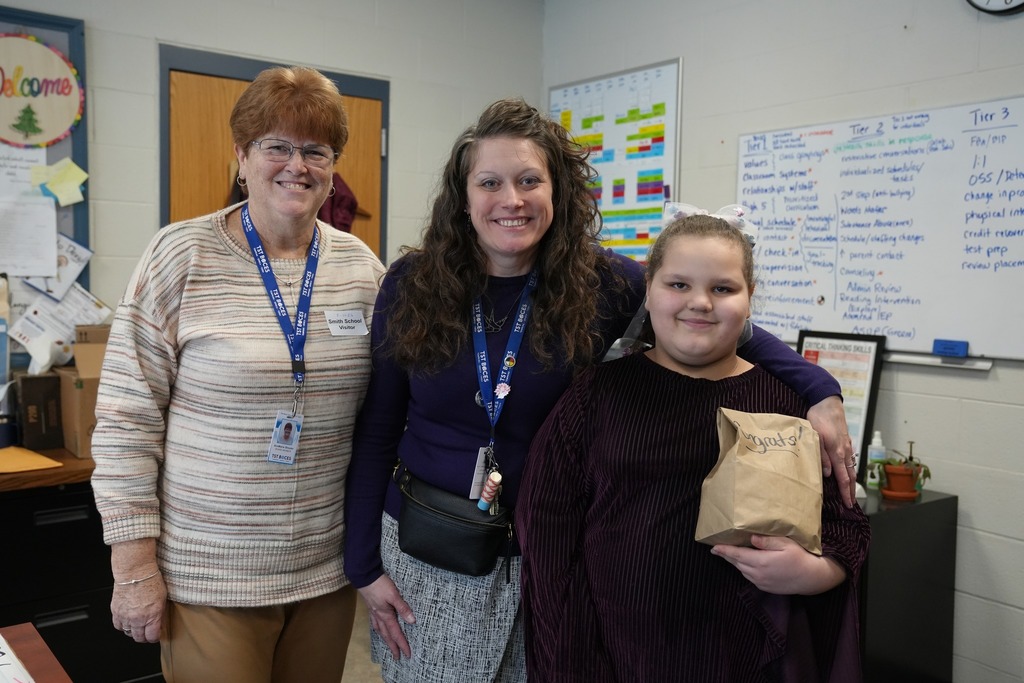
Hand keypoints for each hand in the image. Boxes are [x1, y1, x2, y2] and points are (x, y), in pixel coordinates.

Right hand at [110, 538, 164, 642]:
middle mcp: (138, 618)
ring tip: (137, 627)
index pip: (152, 637)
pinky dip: (122, 625)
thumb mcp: (163, 598)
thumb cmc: (151, 580)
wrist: (135, 572)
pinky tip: (127, 621)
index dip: (154, 637)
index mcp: (152, 615)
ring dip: (133, 632)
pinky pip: (118, 625)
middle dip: (144, 637)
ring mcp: (126, 616)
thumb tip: (159, 624)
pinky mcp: (116, 611)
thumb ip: (159, 614)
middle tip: (146, 633)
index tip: (155, 635)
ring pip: (128, 633)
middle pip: (139, 637)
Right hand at [358, 575, 415, 659]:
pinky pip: (375, 623)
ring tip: (389, 646)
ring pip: (380, 630)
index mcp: (386, 615)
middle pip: (387, 635)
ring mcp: (374, 612)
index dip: (402, 644)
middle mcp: (379, 616)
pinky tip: (379, 628)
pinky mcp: (371, 607)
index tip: (407, 654)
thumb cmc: (380, 585)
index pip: (396, 633)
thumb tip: (412, 621)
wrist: (365, 576)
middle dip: (393, 647)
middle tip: (398, 657)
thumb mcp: (394, 595)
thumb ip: (403, 608)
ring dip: (385, 639)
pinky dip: (378, 629)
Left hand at [711, 535, 845, 594]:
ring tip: (730, 553)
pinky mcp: (765, 587)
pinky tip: (745, 563)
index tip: (713, 547)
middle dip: (726, 555)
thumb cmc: (800, 556)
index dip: (724, 551)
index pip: (736, 555)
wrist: (812, 578)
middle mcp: (758, 574)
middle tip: (717, 548)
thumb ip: (766, 541)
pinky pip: (749, 577)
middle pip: (736, 563)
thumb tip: (750, 538)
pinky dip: (744, 569)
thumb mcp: (785, 543)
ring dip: (735, 562)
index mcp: (760, 562)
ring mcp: (761, 582)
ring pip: (742, 570)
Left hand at [806, 396, 855, 507]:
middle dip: (851, 491)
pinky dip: (849, 470)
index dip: (845, 492)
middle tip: (851, 504)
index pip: (843, 477)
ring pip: (851, 468)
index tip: (848, 504)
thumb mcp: (816, 437)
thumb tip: (829, 474)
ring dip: (851, 482)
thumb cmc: (819, 419)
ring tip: (850, 493)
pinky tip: (846, 473)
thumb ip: (822, 457)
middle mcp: (845, 451)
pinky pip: (849, 460)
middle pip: (850, 475)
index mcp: (837, 452)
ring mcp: (847, 446)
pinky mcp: (845, 441)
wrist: (827, 402)